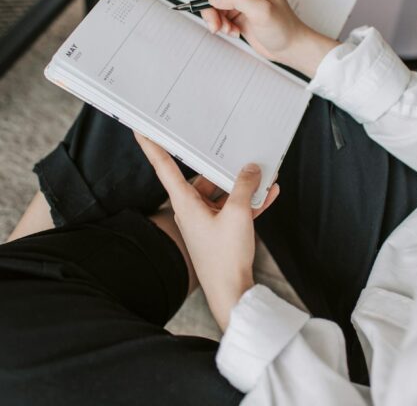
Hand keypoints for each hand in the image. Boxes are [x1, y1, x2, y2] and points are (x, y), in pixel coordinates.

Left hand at [135, 133, 279, 330]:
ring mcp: (206, 221)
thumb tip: (250, 169)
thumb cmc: (226, 258)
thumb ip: (244, 186)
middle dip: (223, 167)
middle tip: (236, 151)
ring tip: (263, 174)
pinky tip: (268, 194)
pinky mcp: (219, 231)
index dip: (151, 146)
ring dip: (242, 186)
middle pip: (204, 178)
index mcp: (185, 203)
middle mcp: (191, 210)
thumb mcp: (238, 214)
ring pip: (222, 194)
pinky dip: (249, 202)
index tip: (141, 128)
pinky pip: (233, 209)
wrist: (232, 294)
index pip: (164, 167)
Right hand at [201, 0, 338, 77]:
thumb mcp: (262, 11)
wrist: (289, 47)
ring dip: (214, 17)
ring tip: (226, 29)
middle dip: (211, 3)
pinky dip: (219, 24)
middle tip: (216, 20)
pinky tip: (233, 31)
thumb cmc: (285, 28)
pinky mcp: (234, 10)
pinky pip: (215, 12)